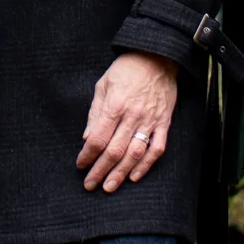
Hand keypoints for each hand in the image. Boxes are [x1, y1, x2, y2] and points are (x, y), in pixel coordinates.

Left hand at [76, 51, 177, 193]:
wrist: (157, 57)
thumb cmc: (126, 69)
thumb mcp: (103, 85)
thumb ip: (95, 113)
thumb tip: (86, 138)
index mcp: (115, 105)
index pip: (98, 138)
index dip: (87, 155)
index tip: (80, 165)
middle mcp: (132, 115)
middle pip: (114, 151)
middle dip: (100, 171)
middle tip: (90, 185)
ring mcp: (150, 121)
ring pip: (135, 154)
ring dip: (121, 173)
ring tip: (109, 187)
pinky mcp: (164, 122)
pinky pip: (157, 149)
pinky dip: (146, 165)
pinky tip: (135, 176)